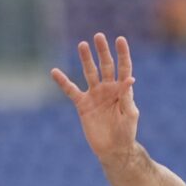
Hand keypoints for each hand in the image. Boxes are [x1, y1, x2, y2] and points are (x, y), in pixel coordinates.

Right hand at [51, 33, 138, 162]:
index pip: (123, 68)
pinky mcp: (83, 105)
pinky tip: (55, 72)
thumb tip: (130, 79)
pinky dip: (63, 82)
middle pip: (105, 66)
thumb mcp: (130, 114)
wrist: (113, 149)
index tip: (120, 39)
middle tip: (98, 36)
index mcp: (122, 90)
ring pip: (89, 73)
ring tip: (82, 45)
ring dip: (86, 59)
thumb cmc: (126, 132)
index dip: (122, 54)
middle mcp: (108, 89)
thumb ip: (127, 97)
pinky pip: (71, 90)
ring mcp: (95, 95)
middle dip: (102, 51)